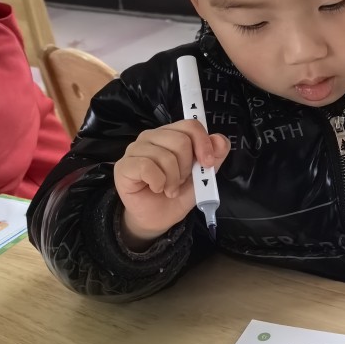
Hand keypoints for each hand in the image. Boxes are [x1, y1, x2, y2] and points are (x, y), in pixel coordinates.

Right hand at [114, 120, 229, 247]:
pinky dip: (158, 182)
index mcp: (171, 134)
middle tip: (180, 181)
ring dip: (173, 179)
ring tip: (169, 188)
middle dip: (186, 167)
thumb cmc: (177, 193)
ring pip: (165, 155)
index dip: (203, 144)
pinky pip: (147, 166)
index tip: (207, 164)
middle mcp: (152, 136)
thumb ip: (214, 157)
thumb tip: (220, 140)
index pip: (191, 125)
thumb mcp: (203, 176)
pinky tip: (157, 188)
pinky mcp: (124, 165)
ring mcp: (135, 149)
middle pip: (180, 140)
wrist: (158, 218)